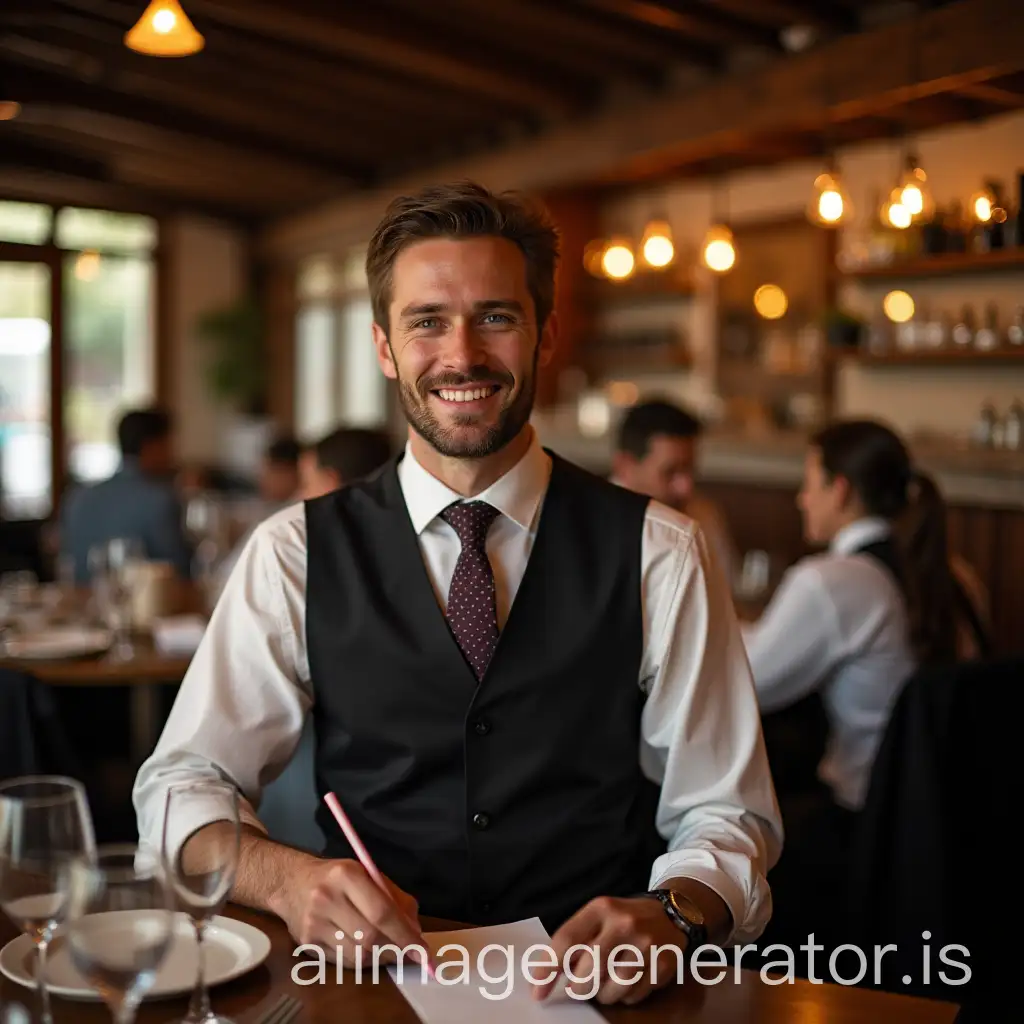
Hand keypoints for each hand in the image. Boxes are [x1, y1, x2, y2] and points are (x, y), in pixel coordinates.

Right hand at [273, 856, 427, 969]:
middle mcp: (327, 899)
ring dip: (380, 958)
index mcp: (347, 875)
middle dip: (395, 949)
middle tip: (409, 953)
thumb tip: (415, 929)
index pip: (382, 912)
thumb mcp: (367, 873)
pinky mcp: (307, 944)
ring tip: (389, 950)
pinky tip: (368, 951)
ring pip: (357, 955)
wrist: (291, 882)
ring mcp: (314, 924)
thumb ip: (394, 897)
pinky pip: (343, 962)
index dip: (405, 934)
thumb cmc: (337, 877)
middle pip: (370, 937)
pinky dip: (363, 960)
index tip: (421, 949)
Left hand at [533, 895, 686, 1005]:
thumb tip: (547, 973)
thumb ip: (575, 939)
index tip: (538, 991)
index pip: (566, 941)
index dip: (547, 969)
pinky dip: (623, 995)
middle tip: (578, 986)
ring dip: (601, 994)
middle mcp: (623, 924)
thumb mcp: (598, 916)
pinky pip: (632, 996)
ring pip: (611, 988)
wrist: (671, 914)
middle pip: (588, 970)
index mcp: (601, 908)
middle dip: (578, 986)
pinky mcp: (662, 965)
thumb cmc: (624, 918)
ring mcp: (645, 945)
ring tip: (603, 983)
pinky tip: (625, 981)